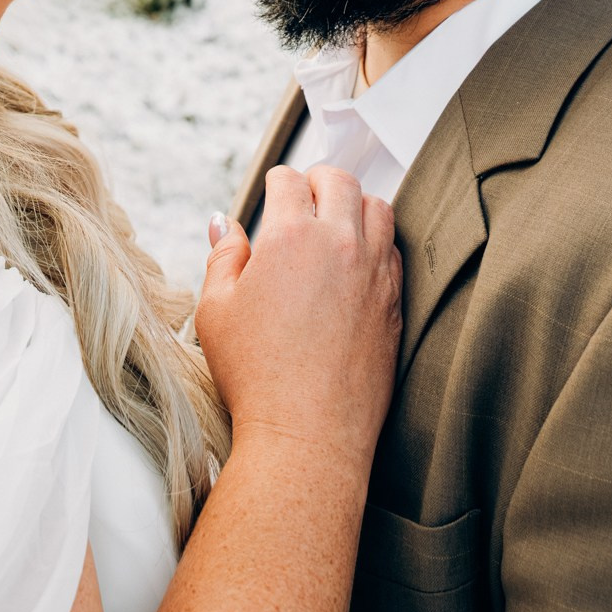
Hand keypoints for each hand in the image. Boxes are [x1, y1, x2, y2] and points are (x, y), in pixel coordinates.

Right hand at [194, 166, 402, 477]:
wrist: (307, 433)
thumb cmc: (255, 375)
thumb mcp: (216, 309)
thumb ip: (222, 255)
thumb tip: (225, 223)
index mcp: (291, 236)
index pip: (289, 180)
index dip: (276, 182)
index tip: (272, 191)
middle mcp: (340, 244)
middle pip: (340, 180)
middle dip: (318, 178)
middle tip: (306, 192)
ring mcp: (374, 272)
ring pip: (378, 208)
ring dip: (355, 204)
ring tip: (337, 219)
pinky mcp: (395, 302)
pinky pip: (394, 250)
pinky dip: (377, 242)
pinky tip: (358, 259)